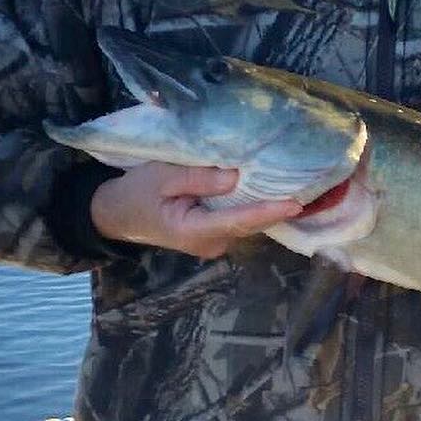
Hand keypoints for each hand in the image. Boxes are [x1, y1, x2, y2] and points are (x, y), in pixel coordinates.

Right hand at [89, 163, 302, 259]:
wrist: (115, 213)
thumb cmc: (136, 192)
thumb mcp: (161, 176)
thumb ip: (198, 179)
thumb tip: (236, 177)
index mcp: (192, 231)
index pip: (236, 221)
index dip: (266, 212)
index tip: (293, 204)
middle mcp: (207, 243)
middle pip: (247, 224)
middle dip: (274, 207)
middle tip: (305, 185)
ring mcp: (211, 242)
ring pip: (244, 224)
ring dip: (265, 206)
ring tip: (295, 183)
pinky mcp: (213, 235)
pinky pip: (237, 220)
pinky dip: (252, 206)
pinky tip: (270, 189)